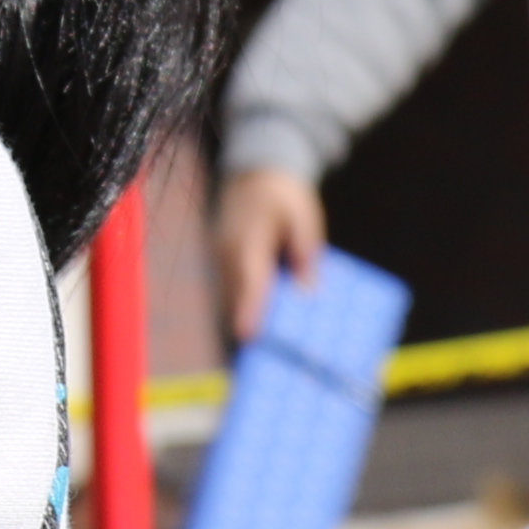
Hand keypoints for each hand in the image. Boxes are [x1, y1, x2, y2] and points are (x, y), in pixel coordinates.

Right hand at [211, 167, 328, 344]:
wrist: (254, 172)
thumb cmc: (283, 194)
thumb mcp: (303, 218)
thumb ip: (305, 253)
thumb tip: (307, 293)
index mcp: (249, 238)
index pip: (249, 280)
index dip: (249, 309)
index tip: (248, 336)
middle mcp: (228, 251)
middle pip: (236, 296)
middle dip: (249, 325)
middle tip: (264, 356)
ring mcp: (221, 257)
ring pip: (231, 296)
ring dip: (246, 318)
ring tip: (264, 349)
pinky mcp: (223, 261)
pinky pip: (233, 289)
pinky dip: (244, 306)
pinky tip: (262, 324)